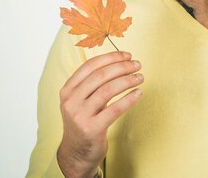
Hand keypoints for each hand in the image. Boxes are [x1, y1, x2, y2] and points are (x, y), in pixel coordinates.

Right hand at [57, 51, 143, 177]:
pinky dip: (129, 99)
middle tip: (137, 65)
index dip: (111, 57)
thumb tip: (120, 61)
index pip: (90, 65)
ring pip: (108, 90)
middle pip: (100, 75)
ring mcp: (80, 116)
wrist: (77, 152)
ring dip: (128, 80)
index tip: (127, 55)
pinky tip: (139, 93)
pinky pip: (115, 109)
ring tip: (140, 77)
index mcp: (67, 90)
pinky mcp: (92, 129)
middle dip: (122, 67)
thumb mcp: (81, 99)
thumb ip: (92, 82)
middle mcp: (71, 101)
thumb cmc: (84, 120)